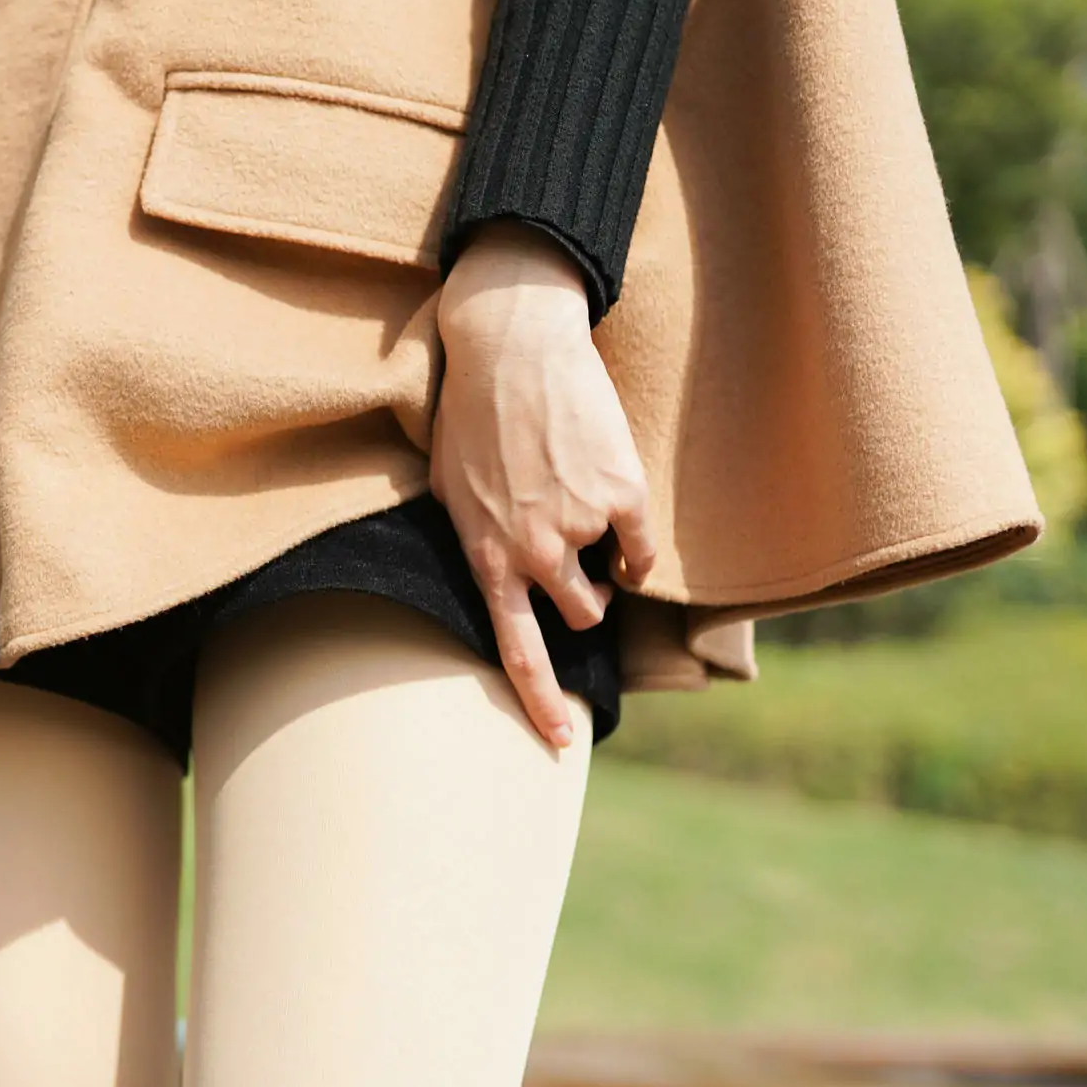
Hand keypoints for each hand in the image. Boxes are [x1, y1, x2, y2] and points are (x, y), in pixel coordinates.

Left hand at [428, 221, 656, 751]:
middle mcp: (534, 552)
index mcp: (485, 557)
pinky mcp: (621, 495)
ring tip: (584, 513)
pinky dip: (632, 536)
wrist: (515, 346)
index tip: (562, 740)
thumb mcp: (445, 489)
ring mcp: (580, 526)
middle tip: (576, 560)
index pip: (516, 650)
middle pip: (578, 616)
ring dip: (605, 566)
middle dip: (582, 598)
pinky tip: (610, 496)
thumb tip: (492, 579)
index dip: (542, 701)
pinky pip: (641, 547)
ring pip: (610, 583)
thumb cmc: (471, 414)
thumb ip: (471, 543)